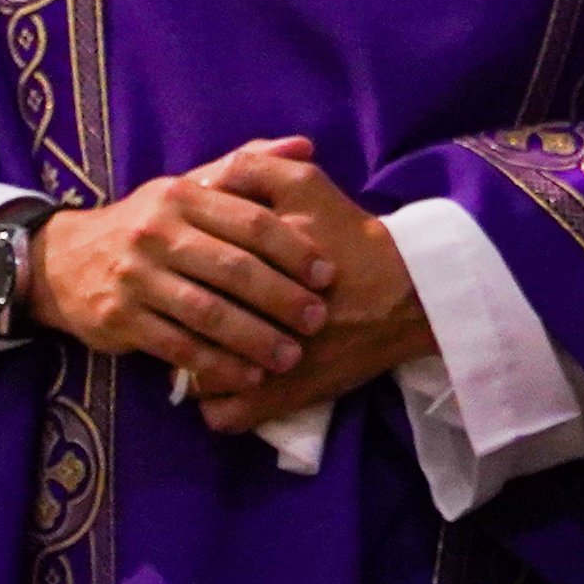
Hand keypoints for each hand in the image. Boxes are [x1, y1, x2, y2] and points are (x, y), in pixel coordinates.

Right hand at [28, 145, 341, 389]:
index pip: (251, 222)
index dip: (294, 249)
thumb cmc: (148, 223)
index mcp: (183, 196)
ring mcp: (135, 277)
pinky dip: (217, 364)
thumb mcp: (189, 185)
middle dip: (282, 298)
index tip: (327, 275)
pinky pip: (178, 347)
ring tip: (290, 356)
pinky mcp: (119, 318)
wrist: (62, 260)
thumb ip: (247, 167)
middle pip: (234, 269)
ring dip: (254, 339)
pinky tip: (248, 377)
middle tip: (317, 320)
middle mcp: (157, 233)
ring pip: (207, 312)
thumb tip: (305, 146)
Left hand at [178, 145, 434, 436]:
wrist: (407, 295)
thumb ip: (252, 168)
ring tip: (210, 348)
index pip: (182, 272)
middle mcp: (241, 319)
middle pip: (181, 324)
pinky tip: (231, 385)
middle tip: (187, 308)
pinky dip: (222, 404)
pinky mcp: (276, 401)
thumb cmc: (352, 239)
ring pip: (193, 375)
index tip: (184, 268)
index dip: (176, 267)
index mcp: (241, 265)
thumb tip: (203, 180)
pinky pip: (221, 415)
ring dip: (197, 363)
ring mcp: (256, 366)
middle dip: (180, 316)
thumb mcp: (306, 185)